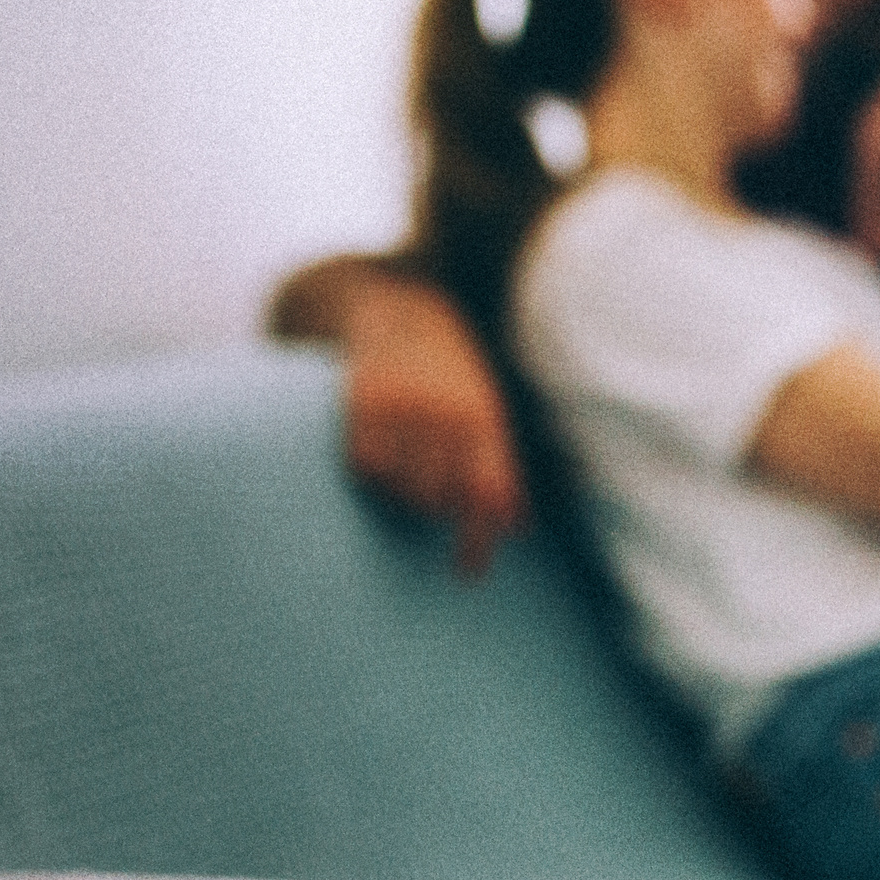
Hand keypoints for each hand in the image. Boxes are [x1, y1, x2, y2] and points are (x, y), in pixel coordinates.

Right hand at [338, 277, 526, 576]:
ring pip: (400, 489)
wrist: (401, 308)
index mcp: (485, 419)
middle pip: (439, 501)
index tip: (469, 571)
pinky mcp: (362, 405)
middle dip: (436, 511)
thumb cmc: (454, 373)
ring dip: (403, 494)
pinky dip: (372, 475)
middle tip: (431, 502)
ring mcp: (402, 410)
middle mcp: (446, 416)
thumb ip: (503, 468)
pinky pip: (365, 468)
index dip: (479, 541)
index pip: (488, 495)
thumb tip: (518, 527)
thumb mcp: (489, 411)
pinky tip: (379, 455)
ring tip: (407, 469)